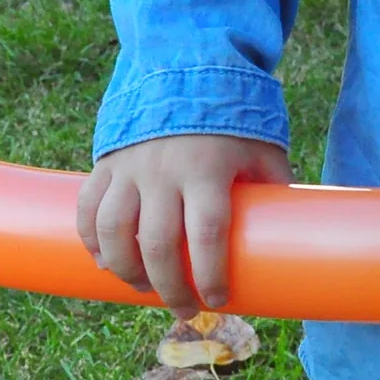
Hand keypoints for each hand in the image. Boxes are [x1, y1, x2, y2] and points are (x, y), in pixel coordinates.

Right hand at [77, 133, 293, 312]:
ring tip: (143, 289)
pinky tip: (103, 263)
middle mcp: (163, 170)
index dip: (211, 275)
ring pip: (114, 233)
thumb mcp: (262, 148)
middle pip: (158, 244)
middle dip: (170, 288)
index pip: (207, 234)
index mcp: (207, 168)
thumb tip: (292, 235)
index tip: (220, 301)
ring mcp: (129, 167)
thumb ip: (272, 188)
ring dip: (126, 271)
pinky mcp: (106, 162)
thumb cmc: (233, 118)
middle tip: (184, 310)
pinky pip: (88, 210)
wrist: (185, 69)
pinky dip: (91, 242)